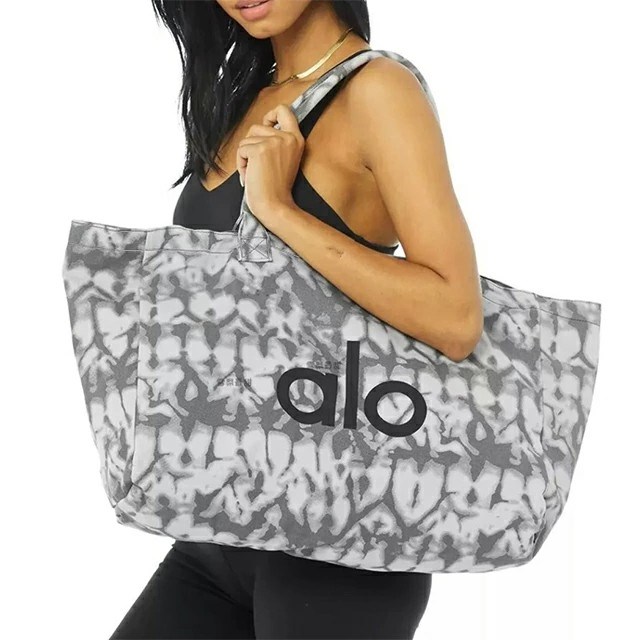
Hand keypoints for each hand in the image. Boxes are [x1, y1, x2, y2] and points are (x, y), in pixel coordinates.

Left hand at [237, 104, 304, 225]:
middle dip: (251, 145)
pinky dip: (241, 164)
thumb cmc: (276, 189)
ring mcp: (274, 141)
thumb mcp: (284, 159)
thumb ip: (277, 142)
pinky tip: (251, 176)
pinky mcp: (260, 149)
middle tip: (258, 165)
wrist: (275, 206)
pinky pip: (241, 150)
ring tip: (255, 173)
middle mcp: (287, 137)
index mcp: (296, 139)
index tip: (266, 125)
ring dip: (245, 157)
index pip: (284, 110)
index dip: (271, 114)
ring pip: (247, 139)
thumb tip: (260, 128)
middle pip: (257, 126)